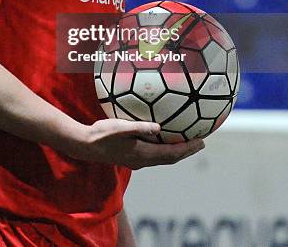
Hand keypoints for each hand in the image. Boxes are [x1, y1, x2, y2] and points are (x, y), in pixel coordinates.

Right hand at [73, 119, 204, 169]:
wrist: (86, 145)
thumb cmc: (102, 134)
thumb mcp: (120, 127)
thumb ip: (139, 127)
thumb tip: (158, 126)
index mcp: (143, 154)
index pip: (172, 153)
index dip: (188, 148)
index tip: (202, 141)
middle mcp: (142, 161)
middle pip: (170, 158)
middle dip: (187, 151)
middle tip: (201, 142)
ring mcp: (137, 161)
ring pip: (163, 158)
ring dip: (177, 151)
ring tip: (188, 143)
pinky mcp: (131, 157)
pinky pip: (154, 155)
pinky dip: (165, 149)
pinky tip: (163, 139)